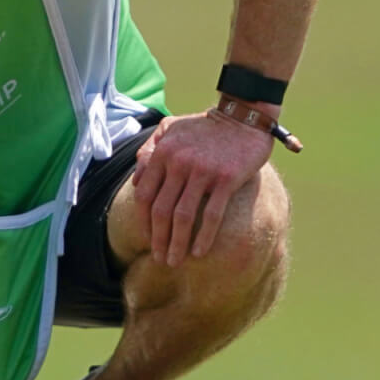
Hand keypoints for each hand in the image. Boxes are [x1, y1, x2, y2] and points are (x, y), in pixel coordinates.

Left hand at [130, 110, 273, 266]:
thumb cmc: (205, 127)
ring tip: (175, 261)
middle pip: (161, 211)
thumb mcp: (171, 129)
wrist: (244, 117)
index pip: (144, 196)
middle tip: (159, 259)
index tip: (146, 240)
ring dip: (177, 244)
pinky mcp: (226, 179)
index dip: (143, 222)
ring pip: (183, 216)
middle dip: (158, 239)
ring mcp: (203, 171)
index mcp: (163, 153)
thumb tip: (136, 180)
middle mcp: (179, 163)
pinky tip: (199, 252)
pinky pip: (212, 215)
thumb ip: (150, 150)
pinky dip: (204, 236)